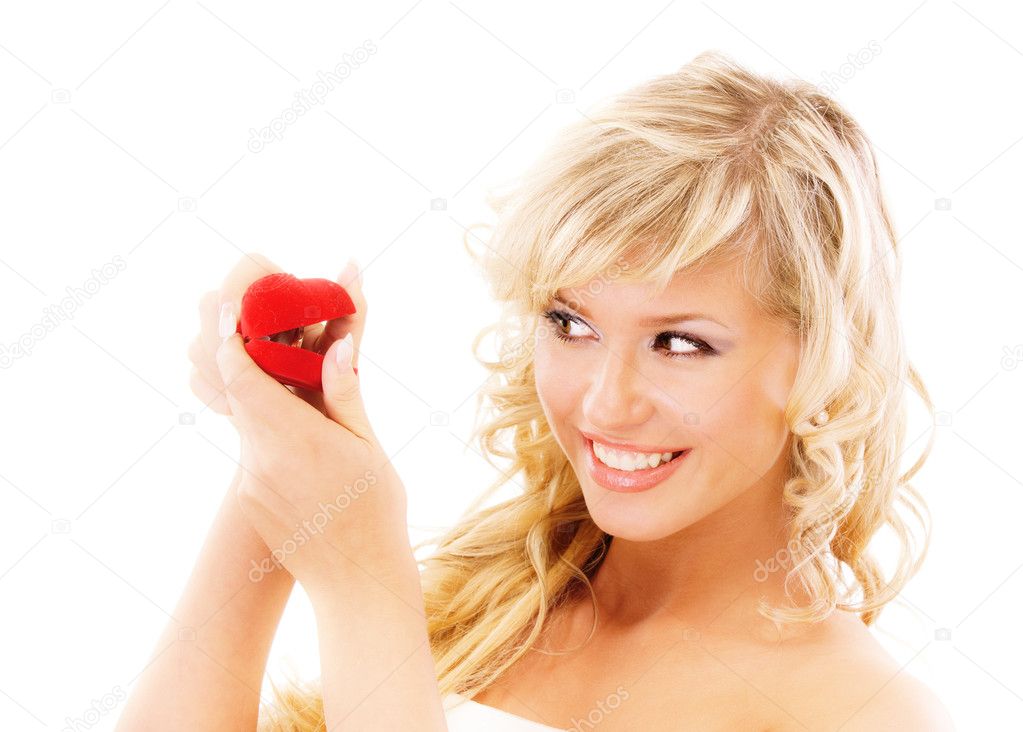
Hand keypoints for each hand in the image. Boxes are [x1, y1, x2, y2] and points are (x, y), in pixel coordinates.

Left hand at [213, 259, 409, 599]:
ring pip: (246, 422)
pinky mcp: (250, 499)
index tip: (230, 306)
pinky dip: (270, 432)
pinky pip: (253, 451)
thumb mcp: (368, 447)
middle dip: (248, 358)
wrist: (357, 583)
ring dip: (263, 397)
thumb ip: (344, 393)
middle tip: (267, 331)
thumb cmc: (375, 512)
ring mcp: (250, 482)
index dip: (229, 336)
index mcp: (294, 437)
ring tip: (296, 389)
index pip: (241, 374)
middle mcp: (261, 458)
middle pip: (238, 392)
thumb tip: (335, 342)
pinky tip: (304, 443)